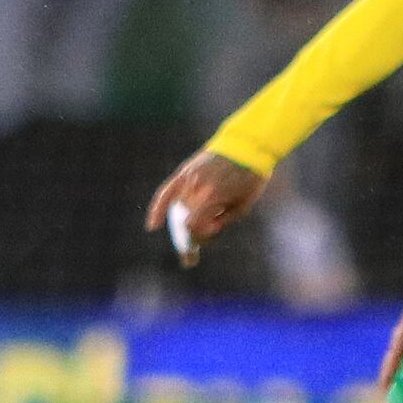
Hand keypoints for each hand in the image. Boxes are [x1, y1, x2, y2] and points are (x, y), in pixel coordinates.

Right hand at [146, 150, 268, 265]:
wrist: (247, 145)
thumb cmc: (250, 178)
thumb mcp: (243, 206)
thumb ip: (221, 221)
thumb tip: (206, 232)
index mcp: (211, 195)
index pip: (192, 227)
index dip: (195, 240)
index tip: (199, 250)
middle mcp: (195, 186)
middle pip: (183, 221)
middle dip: (187, 240)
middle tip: (190, 257)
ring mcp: (188, 178)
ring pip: (176, 211)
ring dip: (178, 229)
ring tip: (184, 242)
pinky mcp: (184, 172)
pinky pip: (165, 192)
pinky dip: (158, 208)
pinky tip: (153, 226)